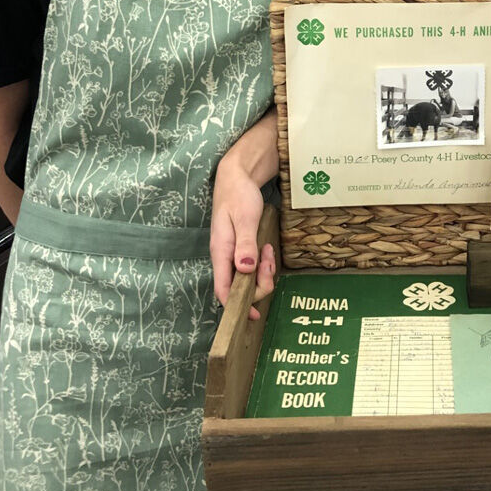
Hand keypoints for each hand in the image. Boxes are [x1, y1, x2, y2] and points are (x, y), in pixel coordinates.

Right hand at [210, 111, 279, 318]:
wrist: (237, 175)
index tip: (252, 314)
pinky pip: (250, 264)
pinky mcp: (240, 247)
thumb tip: (245, 269)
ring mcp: (232, 252)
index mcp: (220, 251)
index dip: (236, 305)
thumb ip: (245, 244)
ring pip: (246, 276)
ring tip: (269, 252)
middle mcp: (224, 256)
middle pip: (238, 286)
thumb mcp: (244, 218)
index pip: (223, 289)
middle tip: (270, 264)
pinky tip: (267, 248)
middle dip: (258, 283)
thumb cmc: (238, 195)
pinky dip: (261, 261)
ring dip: (262, 271)